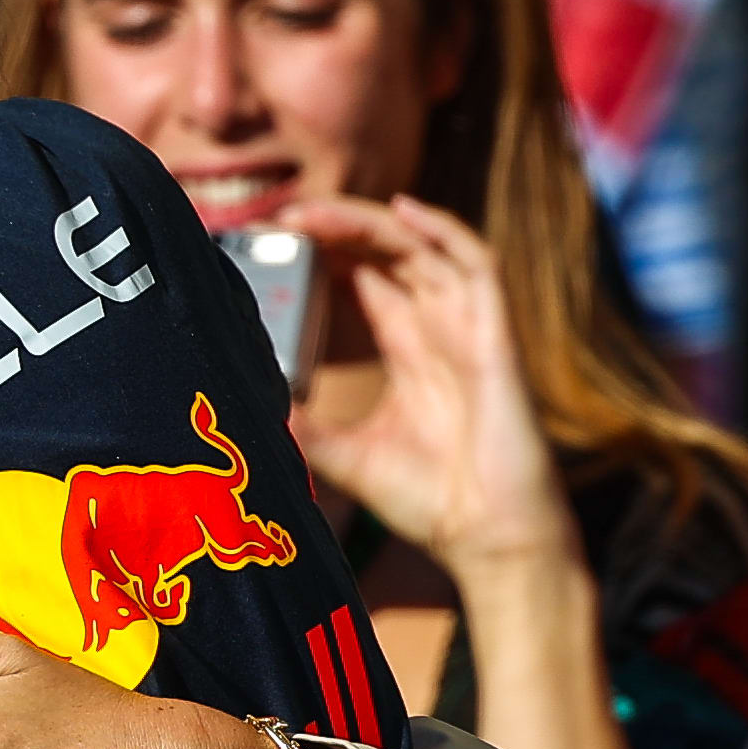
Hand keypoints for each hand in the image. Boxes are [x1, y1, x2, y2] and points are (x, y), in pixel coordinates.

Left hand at [286, 194, 577, 588]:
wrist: (489, 538)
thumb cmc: (433, 502)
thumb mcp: (347, 459)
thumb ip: (306, 433)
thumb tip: (252, 414)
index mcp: (408, 352)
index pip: (368, 280)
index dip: (329, 253)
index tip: (277, 242)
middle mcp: (439, 330)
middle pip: (390, 254)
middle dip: (340, 229)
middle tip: (286, 218)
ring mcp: (469, 328)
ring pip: (424, 248)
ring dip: (373, 223)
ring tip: (318, 212)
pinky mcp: (495, 336)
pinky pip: (478, 264)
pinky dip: (444, 230)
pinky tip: (402, 211)